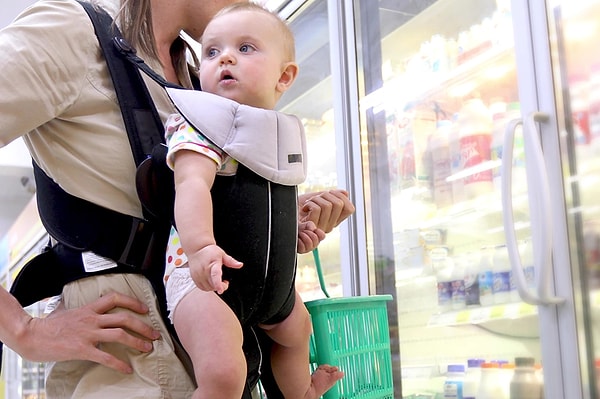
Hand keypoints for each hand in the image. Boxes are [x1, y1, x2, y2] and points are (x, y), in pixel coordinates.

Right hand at [18, 292, 160, 373]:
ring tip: (148, 348)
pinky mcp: (82, 349)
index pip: (115, 298)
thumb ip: (83, 312)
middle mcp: (91, 319)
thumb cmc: (48, 326)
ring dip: (137, 342)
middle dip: (143, 326)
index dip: (133, 302)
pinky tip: (127, 369)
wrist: (31, 335)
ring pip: (119, 334)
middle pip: (124, 318)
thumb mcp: (68, 312)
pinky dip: (119, 363)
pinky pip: (105, 356)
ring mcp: (87, 334)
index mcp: (89, 309)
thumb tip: (91, 312)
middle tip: (155, 334)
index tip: (145, 309)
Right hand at [188, 244, 242, 293]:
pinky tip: (211, 281)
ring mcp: (198, 275)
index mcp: (213, 264)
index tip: (221, 290)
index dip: (218, 284)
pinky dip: (208, 287)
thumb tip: (240, 265)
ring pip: (208, 288)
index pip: (215, 275)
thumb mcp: (222, 254)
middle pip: (213, 285)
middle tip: (225, 282)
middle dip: (221, 286)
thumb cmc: (210, 251)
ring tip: (217, 280)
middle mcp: (204, 270)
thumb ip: (231, 261)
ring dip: (214, 287)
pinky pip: (202, 288)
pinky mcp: (194, 278)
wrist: (196, 248)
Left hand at [297, 220, 325, 253]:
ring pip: (309, 244)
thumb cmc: (299, 227)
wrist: (290, 229)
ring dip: (304, 237)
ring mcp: (307, 248)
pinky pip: (302, 248)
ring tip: (300, 234)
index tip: (312, 228)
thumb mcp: (306, 224)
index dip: (317, 231)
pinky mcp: (300, 251)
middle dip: (309, 233)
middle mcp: (313, 244)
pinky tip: (298, 239)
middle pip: (315, 240)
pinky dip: (299, 242)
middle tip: (304, 231)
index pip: (322, 236)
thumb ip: (311, 225)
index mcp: (317, 237)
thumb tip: (312, 229)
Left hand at [298, 189, 354, 232]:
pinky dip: (309, 204)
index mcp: (334, 220)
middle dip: (326, 195)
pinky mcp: (310, 228)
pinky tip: (304, 209)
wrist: (284, 211)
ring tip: (309, 204)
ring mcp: (320, 229)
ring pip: (327, 205)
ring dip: (316, 199)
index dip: (342, 197)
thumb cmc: (299, 205)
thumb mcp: (318, 198)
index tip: (329, 194)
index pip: (349, 209)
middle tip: (316, 199)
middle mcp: (329, 226)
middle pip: (338, 204)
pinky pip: (316, 209)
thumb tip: (345, 192)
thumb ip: (332, 196)